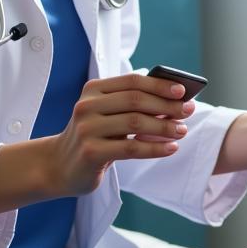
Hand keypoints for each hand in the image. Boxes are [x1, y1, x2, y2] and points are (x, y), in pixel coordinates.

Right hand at [47, 73, 195, 195]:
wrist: (58, 166)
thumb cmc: (93, 136)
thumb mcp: (107, 114)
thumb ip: (132, 104)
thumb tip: (175, 100)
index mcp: (93, 90)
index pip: (132, 81)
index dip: (159, 85)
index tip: (182, 91)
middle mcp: (87, 106)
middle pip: (136, 100)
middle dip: (166, 105)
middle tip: (188, 112)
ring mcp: (87, 129)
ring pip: (136, 123)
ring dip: (164, 127)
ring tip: (181, 131)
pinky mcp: (91, 152)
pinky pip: (132, 148)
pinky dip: (155, 148)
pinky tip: (171, 148)